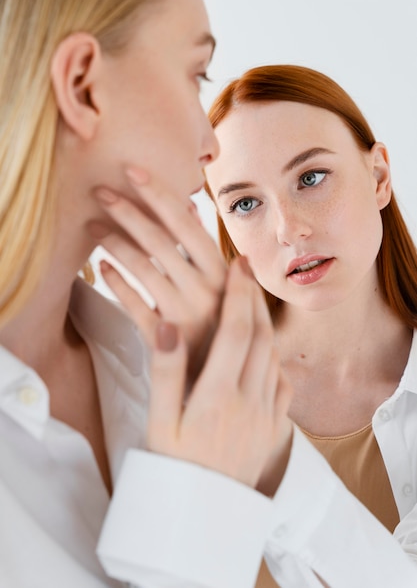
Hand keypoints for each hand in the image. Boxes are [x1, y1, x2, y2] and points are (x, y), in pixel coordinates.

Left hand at [93, 168, 226, 378]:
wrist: (230, 381)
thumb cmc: (226, 327)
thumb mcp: (229, 287)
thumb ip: (208, 251)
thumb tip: (190, 208)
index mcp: (224, 273)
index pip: (188, 223)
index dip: (159, 194)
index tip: (133, 170)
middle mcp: (207, 290)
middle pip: (160, 240)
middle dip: (128, 211)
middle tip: (100, 191)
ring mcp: (185, 315)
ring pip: (143, 268)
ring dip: (115, 242)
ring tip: (92, 226)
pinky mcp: (166, 341)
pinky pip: (134, 306)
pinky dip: (117, 284)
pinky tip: (102, 268)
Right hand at [148, 256, 292, 488]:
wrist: (201, 517)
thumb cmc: (174, 467)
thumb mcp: (159, 422)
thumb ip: (165, 372)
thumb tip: (168, 326)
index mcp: (219, 397)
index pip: (237, 332)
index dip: (239, 295)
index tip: (239, 266)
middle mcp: (250, 402)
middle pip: (261, 336)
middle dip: (255, 299)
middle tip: (246, 272)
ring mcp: (267, 417)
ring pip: (274, 356)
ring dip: (265, 324)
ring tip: (253, 301)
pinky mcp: (275, 430)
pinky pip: (282, 382)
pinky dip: (274, 356)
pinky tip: (263, 348)